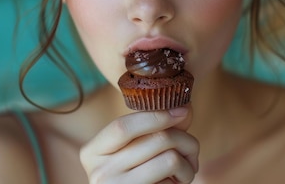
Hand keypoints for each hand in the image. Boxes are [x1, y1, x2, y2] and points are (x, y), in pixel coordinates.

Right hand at [80, 106, 198, 183]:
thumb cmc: (134, 176)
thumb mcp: (134, 150)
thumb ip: (155, 128)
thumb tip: (184, 108)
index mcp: (92, 152)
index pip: (122, 126)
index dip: (156, 116)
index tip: (182, 111)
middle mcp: (100, 173)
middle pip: (157, 139)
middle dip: (185, 140)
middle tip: (191, 150)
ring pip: (170, 159)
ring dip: (189, 164)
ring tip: (185, 171)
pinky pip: (172, 182)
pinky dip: (181, 181)